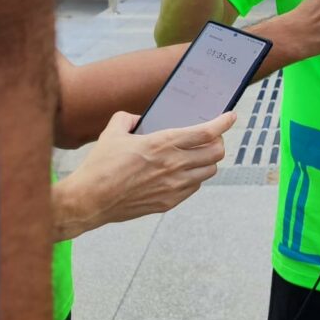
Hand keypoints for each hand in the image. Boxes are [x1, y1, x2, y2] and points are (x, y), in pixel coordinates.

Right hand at [52, 110, 234, 239]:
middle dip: (219, 142)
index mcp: (163, 143)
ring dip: (208, 161)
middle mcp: (174, 164)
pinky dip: (195, 178)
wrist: (88, 201)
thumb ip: (128, 118)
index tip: (231, 117)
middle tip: (212, 137)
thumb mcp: (113, 132)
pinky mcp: (168, 202)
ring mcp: (173, 186)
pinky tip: (184, 173)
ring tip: (199, 155)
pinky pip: (194, 187)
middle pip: (216, 152)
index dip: (224, 122)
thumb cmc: (99, 167)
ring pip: (210, 171)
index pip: (207, 132)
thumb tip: (139, 118)